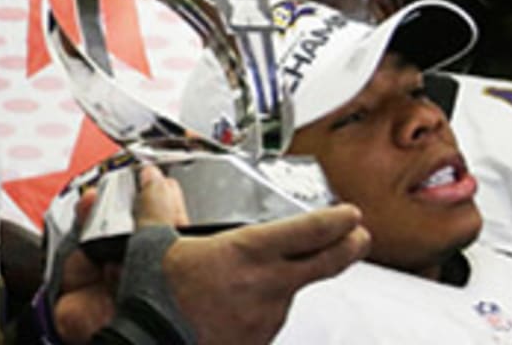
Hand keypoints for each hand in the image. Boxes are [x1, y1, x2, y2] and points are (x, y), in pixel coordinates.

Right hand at [53, 165, 369, 344]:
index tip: (351, 212)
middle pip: (328, 262)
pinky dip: (264, 305)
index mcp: (250, 252)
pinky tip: (241, 302)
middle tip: (359, 235)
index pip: (312, 230)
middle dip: (350, 246)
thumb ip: (159, 207)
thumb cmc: (156, 300)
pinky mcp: (259, 341)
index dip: (339, 219)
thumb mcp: (153, 244)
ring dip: (289, 279)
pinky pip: (270, 317)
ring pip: (293, 291)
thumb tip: (152, 181)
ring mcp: (268, 317)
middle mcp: (269, 284)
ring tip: (265, 272)